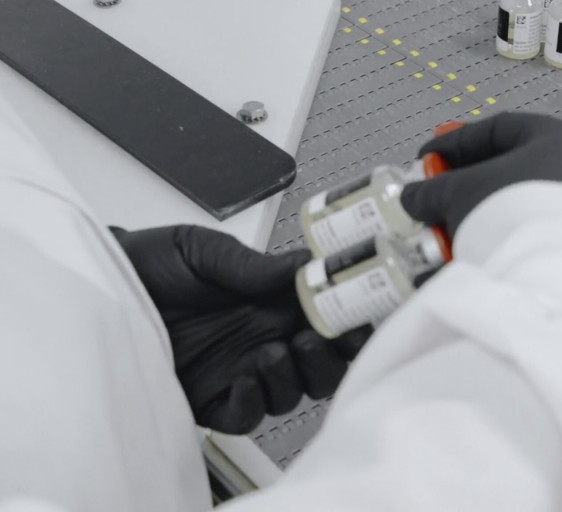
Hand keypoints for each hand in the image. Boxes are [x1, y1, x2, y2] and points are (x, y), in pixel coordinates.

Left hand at [113, 225, 369, 433]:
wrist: (99, 286)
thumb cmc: (149, 264)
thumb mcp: (203, 250)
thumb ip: (254, 265)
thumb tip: (301, 268)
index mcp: (272, 298)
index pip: (329, 314)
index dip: (350, 315)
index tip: (357, 305)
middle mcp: (264, 336)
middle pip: (324, 361)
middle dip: (336, 354)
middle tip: (324, 336)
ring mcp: (240, 369)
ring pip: (294, 391)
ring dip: (297, 376)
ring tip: (275, 352)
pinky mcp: (211, 399)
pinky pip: (247, 415)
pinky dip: (254, 402)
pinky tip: (244, 377)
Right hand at [400, 112, 561, 236]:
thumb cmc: (516, 216)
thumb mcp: (463, 195)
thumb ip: (435, 191)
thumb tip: (415, 198)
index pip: (503, 129)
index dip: (457, 143)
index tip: (428, 159)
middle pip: (523, 170)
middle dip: (475, 187)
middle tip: (443, 201)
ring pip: (538, 208)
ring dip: (494, 220)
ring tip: (460, 240)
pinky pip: (555, 239)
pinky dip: (520, 245)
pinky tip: (491, 263)